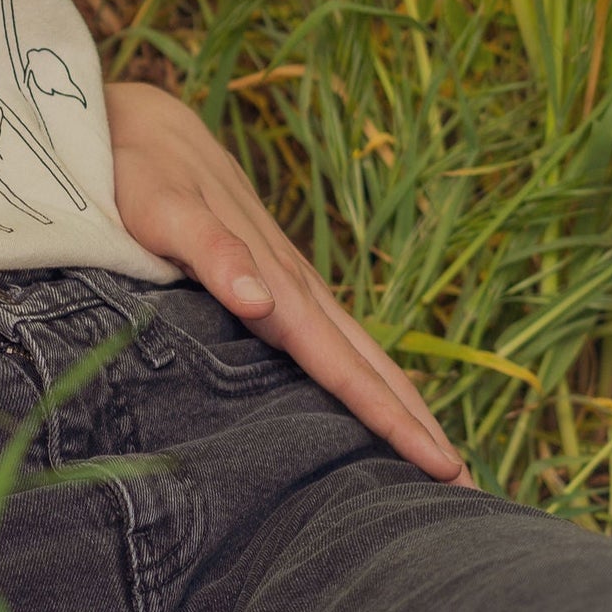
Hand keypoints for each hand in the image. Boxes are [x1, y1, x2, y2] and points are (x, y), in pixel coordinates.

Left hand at [104, 83, 471, 486]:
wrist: (142, 124)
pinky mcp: (274, 277)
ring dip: (400, 405)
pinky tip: (375, 400)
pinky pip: (332, 339)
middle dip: (416, 425)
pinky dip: (364, 375)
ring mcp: (288, 282)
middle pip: (369, 366)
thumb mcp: (166, 210)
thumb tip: (261, 303)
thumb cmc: (144, 172)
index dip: (389, 418)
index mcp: (276, 283)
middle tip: (469, 487)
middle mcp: (294, 288)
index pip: (343, 365)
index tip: (441, 466)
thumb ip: (213, 254)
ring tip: (440, 458)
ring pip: (358, 352)